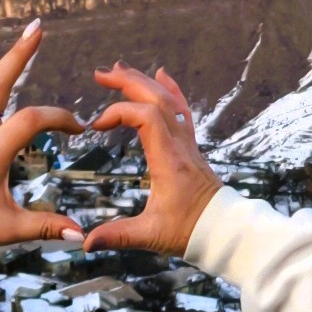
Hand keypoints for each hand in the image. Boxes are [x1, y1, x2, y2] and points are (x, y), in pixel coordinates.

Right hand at [82, 63, 219, 256]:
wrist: (224, 231)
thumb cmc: (191, 231)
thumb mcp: (152, 235)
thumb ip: (118, 236)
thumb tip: (86, 242)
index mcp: (169, 160)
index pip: (146, 118)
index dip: (118, 113)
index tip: (95, 127)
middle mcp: (180, 145)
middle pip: (156, 100)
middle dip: (127, 82)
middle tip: (100, 74)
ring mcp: (187, 143)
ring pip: (168, 100)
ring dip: (143, 82)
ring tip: (119, 69)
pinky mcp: (189, 147)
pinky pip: (182, 109)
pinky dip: (170, 89)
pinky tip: (161, 74)